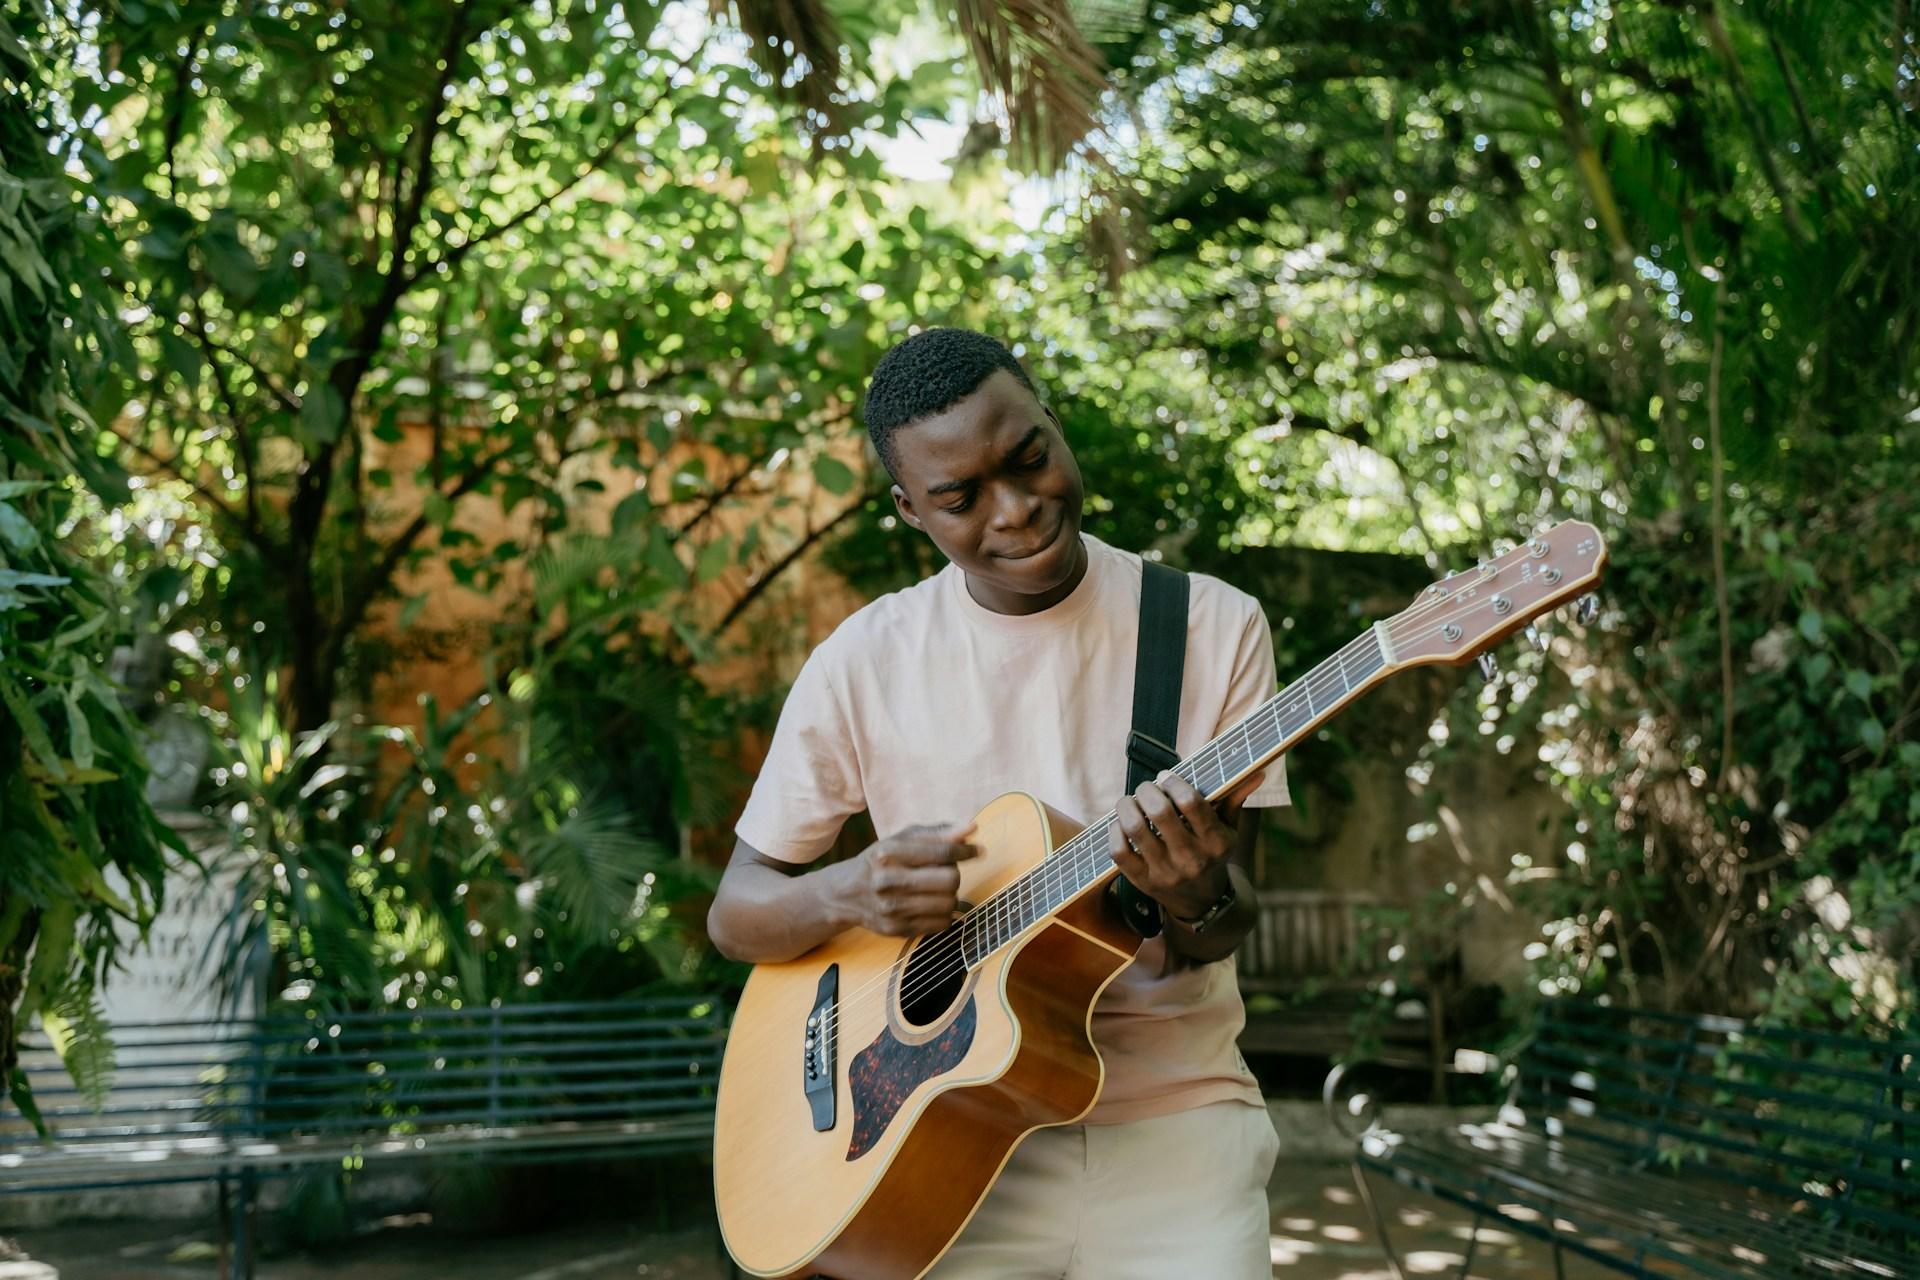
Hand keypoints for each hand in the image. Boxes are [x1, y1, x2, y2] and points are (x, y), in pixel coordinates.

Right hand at [846, 821, 978, 936]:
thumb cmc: (881, 860)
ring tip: (938, 889)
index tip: (976, 850)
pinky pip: (942, 923)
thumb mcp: (902, 839)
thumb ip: (937, 833)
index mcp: (888, 853)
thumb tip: (972, 828)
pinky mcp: (897, 930)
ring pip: (949, 903)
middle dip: (954, 873)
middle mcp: (887, 881)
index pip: (942, 852)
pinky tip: (931, 904)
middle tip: (946, 871)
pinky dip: (944, 913)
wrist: (847, 893)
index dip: (965, 850)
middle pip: (950, 879)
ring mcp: (891, 909)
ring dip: (951, 894)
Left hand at [1109, 770, 1263, 919]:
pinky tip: (1120, 823)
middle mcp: (1191, 859)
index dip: (1173, 783)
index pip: (1191, 802)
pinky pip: (1119, 851)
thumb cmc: (1213, 854)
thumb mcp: (1229, 830)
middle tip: (1146, 788)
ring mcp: (1166, 872)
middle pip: (1160, 812)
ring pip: (1135, 828)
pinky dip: (1114, 831)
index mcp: (1216, 842)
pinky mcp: (1143, 881)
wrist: (1202, 902)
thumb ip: (1236, 799)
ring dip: (1127, 806)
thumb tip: (1257, 773)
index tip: (1166, 777)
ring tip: (1130, 802)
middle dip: (1147, 790)